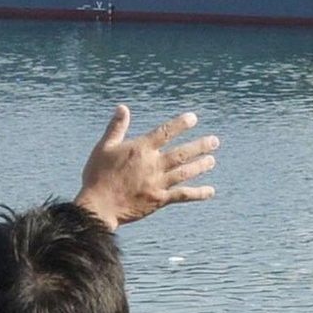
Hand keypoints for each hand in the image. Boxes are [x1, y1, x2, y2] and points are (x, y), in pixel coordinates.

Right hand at [73, 105, 218, 230]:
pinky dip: (198, 193)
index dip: (180, 124)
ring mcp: (158, 182)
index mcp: (140, 149)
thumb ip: (116, 127)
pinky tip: (210, 191)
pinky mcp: (159, 200)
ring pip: (185, 172)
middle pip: (182, 153)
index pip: (165, 132)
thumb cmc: (97, 175)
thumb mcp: (104, 147)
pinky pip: (183, 195)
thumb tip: (123, 107)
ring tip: (212, 160)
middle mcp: (153, 164)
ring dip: (200, 166)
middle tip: (215, 141)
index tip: (194, 118)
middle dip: (200, 146)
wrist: (98, 206)